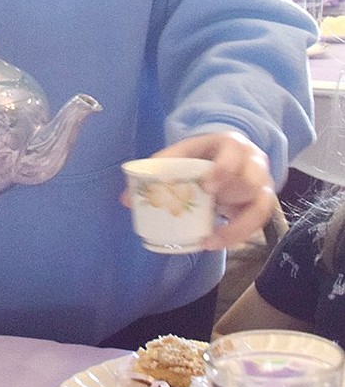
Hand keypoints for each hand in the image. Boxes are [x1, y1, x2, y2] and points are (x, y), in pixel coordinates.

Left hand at [145, 132, 275, 250]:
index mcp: (231, 144)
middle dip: (232, 195)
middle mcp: (253, 163)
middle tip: (211, 209)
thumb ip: (158, 170)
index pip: (234, 152)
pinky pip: (257, 222)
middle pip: (251, 180)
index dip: (224, 169)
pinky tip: (215, 242)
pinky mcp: (262, 204)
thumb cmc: (203, 155)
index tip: (208, 186)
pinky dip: (238, 234)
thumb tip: (125, 199)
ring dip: (236, 224)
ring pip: (261, 204)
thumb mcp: (182, 154)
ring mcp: (262, 184)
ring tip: (210, 238)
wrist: (228, 156)